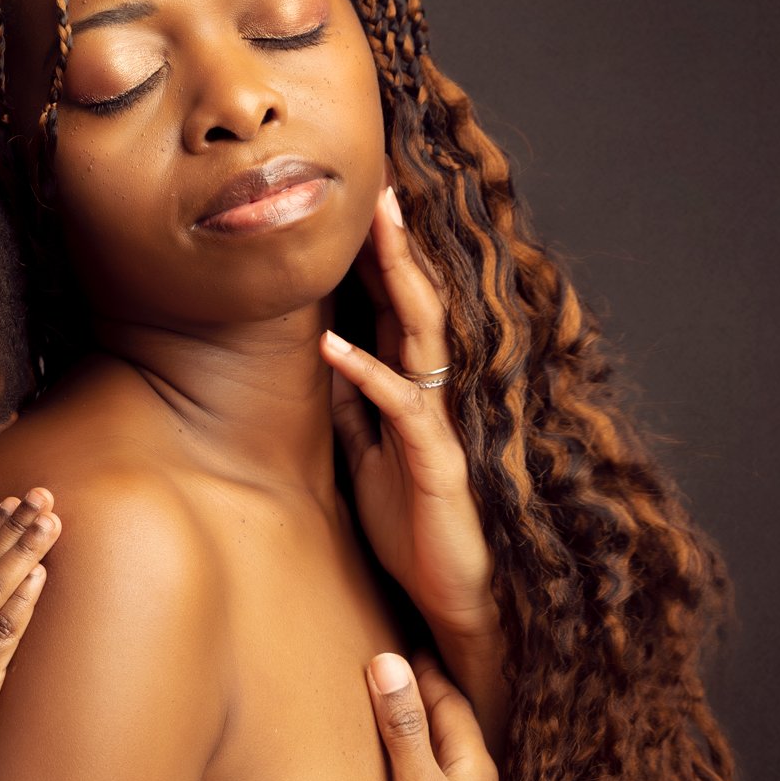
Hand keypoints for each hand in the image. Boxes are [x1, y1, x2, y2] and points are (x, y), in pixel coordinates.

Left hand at [320, 183, 498, 643]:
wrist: (451, 597)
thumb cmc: (411, 529)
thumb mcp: (367, 458)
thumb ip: (353, 409)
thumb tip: (328, 357)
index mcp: (415, 390)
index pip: (396, 309)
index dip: (380, 257)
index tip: (361, 203)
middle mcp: (433, 395)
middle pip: (414, 303)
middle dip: (395, 244)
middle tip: (378, 183)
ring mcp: (440, 423)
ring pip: (419, 335)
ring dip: (394, 280)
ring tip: (373, 228)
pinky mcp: (437, 461)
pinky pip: (401, 406)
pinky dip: (365, 373)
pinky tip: (332, 345)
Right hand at [365, 651, 521, 780]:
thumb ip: (404, 728)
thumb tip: (388, 662)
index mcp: (472, 761)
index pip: (448, 701)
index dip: (426, 672)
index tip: (407, 643)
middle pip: (448, 727)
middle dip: (424, 697)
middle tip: (398, 668)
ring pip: (440, 758)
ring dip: (419, 733)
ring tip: (395, 715)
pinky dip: (414, 767)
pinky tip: (401, 778)